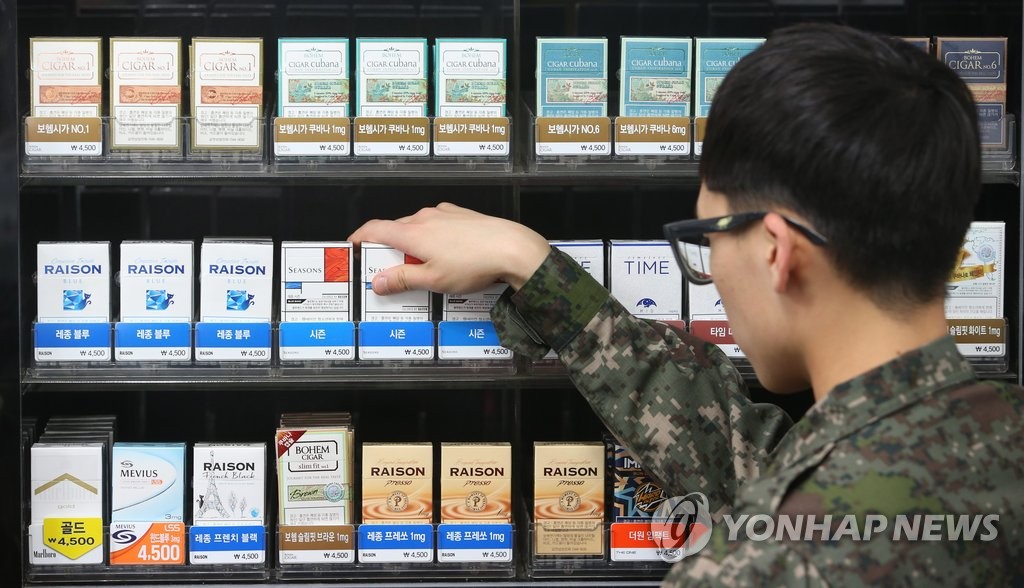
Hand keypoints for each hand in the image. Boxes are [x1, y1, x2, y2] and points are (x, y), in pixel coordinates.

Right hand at [348, 203, 550, 294]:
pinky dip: (433, 240)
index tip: (352, 247)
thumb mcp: (432, 279)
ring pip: (419, 228)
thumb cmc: (474, 263)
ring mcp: (445, 214)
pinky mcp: (462, 216)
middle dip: (389, 249)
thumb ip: (402, 279)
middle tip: (388, 271)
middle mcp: (426, 218)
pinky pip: (438, 227)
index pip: (375, 229)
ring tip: (422, 270)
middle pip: (396, 230)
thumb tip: (378, 281)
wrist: (512, 248)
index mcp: (413, 232)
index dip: (359, 238)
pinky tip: (445, 259)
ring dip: (413, 246)